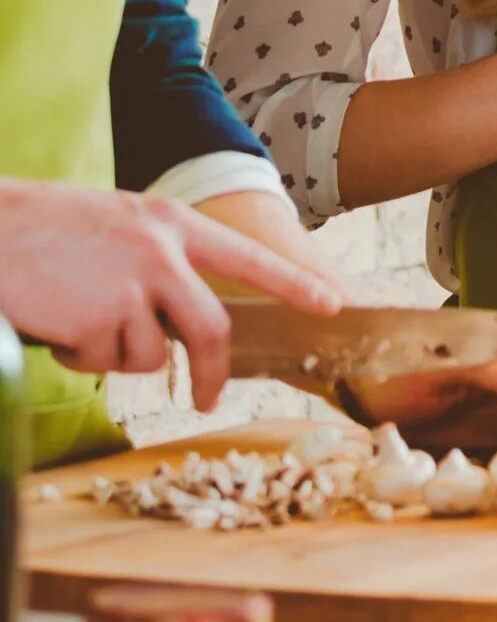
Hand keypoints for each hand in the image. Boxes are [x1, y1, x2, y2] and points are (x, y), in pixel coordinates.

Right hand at [0, 178, 342, 411]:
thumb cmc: (41, 229)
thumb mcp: (115, 225)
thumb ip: (156, 260)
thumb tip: (179, 319)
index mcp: (170, 222)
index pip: (247, 257)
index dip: (291, 284)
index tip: (331, 304)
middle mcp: (161, 252)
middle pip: (213, 329)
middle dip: (214, 372)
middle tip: (211, 399)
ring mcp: (131, 286)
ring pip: (149, 355)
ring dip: (115, 355)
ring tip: (76, 319)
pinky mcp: (98, 319)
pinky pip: (103, 362)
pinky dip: (80, 357)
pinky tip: (55, 323)